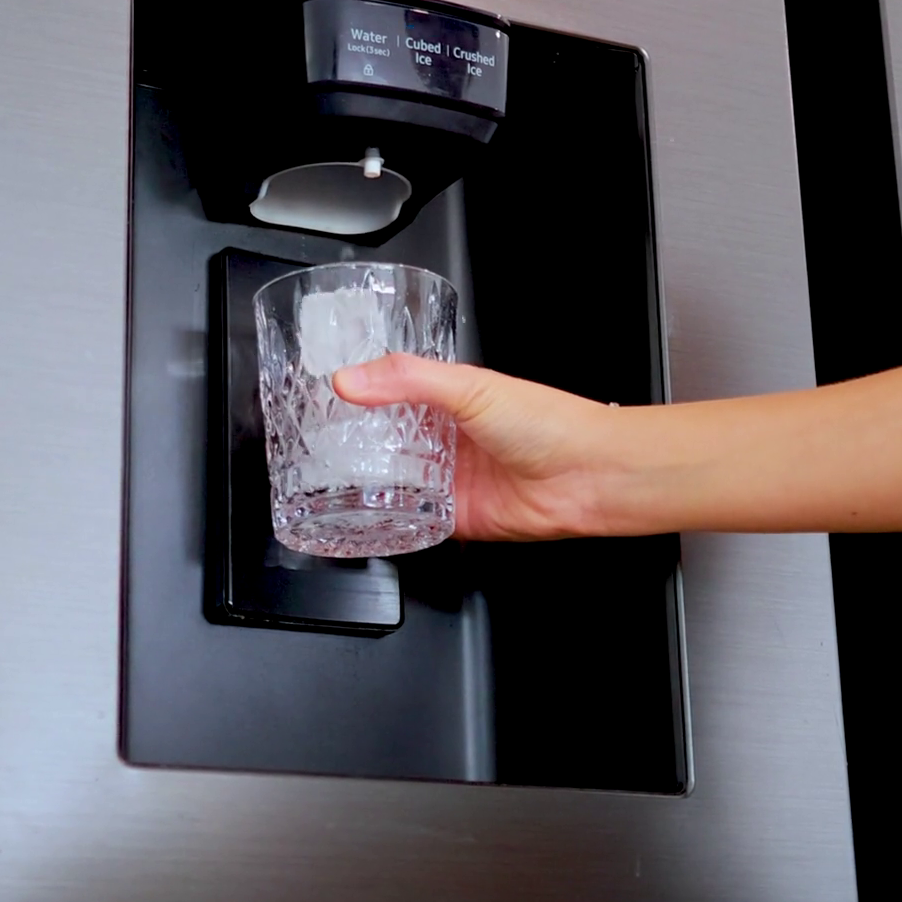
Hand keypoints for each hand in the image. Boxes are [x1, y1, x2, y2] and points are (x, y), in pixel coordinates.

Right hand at [332, 353, 625, 540]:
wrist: (588, 475)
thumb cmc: (548, 422)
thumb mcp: (470, 386)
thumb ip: (408, 380)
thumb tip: (352, 379)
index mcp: (450, 397)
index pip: (392, 392)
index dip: (359, 395)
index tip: (320, 397)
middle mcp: (447, 438)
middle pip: (387, 441)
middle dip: (353, 444)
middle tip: (313, 443)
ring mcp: (450, 478)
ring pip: (393, 482)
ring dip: (366, 483)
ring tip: (324, 481)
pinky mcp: (455, 517)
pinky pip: (412, 521)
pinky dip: (390, 520)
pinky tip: (365, 516)